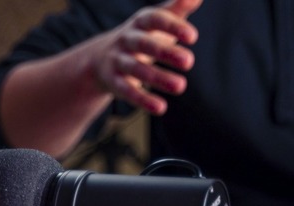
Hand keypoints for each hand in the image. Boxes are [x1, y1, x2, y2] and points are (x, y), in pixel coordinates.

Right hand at [90, 0, 203, 114]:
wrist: (101, 58)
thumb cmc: (142, 36)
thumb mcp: (157, 20)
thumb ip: (177, 8)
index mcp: (140, 22)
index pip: (155, 20)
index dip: (172, 27)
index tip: (193, 37)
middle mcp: (127, 40)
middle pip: (144, 44)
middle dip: (165, 52)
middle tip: (189, 61)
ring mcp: (118, 61)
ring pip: (137, 70)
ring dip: (158, 78)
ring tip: (180, 86)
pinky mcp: (114, 82)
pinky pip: (127, 91)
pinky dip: (143, 100)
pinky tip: (161, 108)